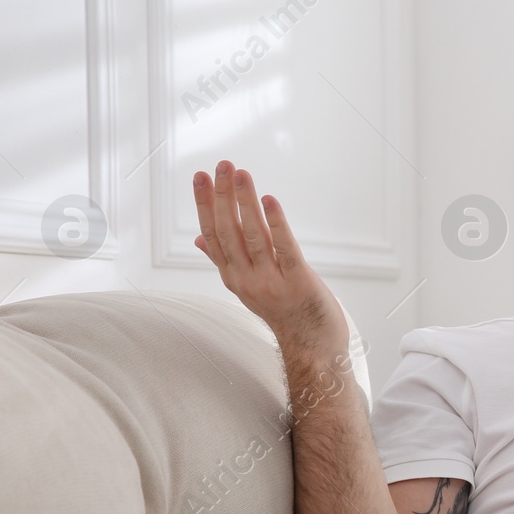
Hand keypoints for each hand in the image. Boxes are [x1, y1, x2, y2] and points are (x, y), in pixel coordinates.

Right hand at [191, 160, 348, 354]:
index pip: (212, 234)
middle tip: (222, 165)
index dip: (205, 205)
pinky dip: (276, 223)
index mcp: (234, 277)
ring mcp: (271, 282)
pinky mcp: (297, 282)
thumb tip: (200, 239)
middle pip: (228, 231)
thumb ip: (226, 261)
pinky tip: (270, 201)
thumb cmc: (285, 313)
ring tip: (241, 174)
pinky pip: (284, 249)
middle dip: (223, 196)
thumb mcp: (249, 287)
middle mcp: (247, 279)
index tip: (200, 177)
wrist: (313, 349)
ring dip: (245, 202)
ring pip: (253, 236)